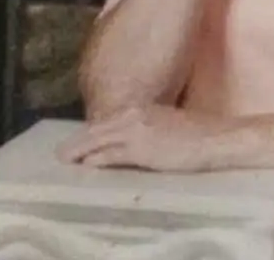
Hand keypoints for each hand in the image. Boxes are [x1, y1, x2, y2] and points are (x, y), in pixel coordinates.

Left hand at [57, 105, 219, 172]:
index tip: (76, 140)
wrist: (214, 138)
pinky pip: (111, 155)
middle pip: (97, 129)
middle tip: (60, 153)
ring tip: (65, 159)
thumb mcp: (166, 122)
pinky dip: (96, 160)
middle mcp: (134, 114)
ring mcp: (136, 131)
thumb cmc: (196, 133)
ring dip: (80, 150)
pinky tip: (86, 166)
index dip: (90, 131)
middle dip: (77, 141)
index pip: (107, 120)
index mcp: (141, 107)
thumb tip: (129, 138)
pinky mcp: (140, 149)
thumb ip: (146, 126)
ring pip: (99, 141)